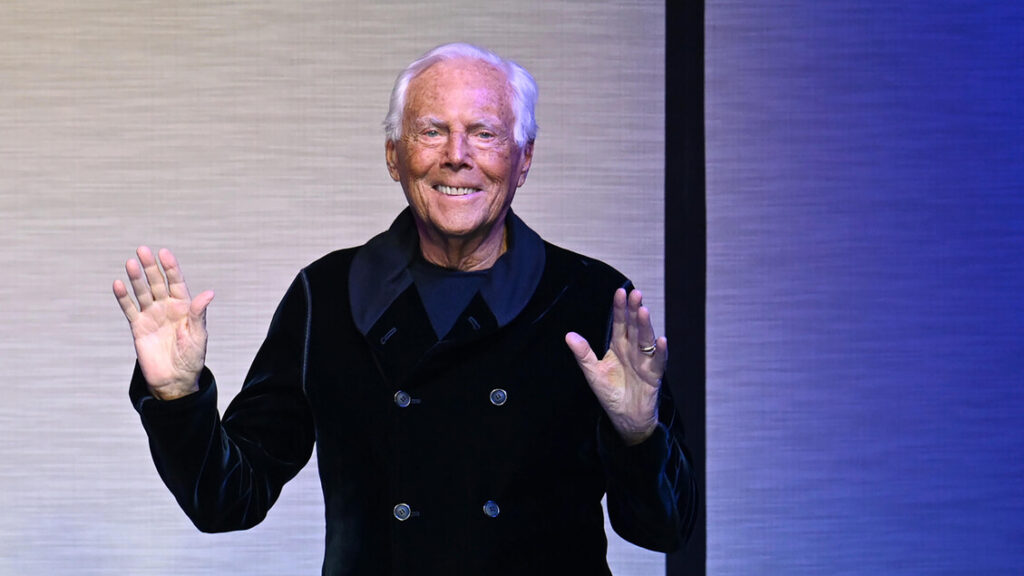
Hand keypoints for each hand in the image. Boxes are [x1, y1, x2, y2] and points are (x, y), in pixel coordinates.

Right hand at [113, 246, 213, 399]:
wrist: (174, 380)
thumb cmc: (192, 358)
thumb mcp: (198, 336)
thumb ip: (199, 314)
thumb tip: (209, 293)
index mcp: (184, 307)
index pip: (176, 282)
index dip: (170, 267)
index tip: (164, 253)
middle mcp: (167, 308)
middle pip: (157, 283)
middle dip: (150, 267)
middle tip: (142, 250)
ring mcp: (151, 316)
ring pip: (142, 292)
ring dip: (136, 278)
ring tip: (130, 263)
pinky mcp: (138, 327)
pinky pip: (129, 309)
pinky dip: (123, 298)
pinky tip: (118, 284)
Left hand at [566, 288, 666, 445]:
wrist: (625, 417)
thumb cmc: (611, 393)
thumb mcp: (593, 372)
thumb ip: (583, 354)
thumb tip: (569, 335)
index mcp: (618, 346)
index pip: (620, 323)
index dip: (620, 308)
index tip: (620, 292)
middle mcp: (633, 350)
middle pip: (634, 326)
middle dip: (634, 310)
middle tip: (636, 294)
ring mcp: (644, 361)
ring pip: (646, 339)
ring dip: (645, 326)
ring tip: (643, 311)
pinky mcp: (653, 375)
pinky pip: (658, 361)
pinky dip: (660, 351)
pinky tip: (661, 340)